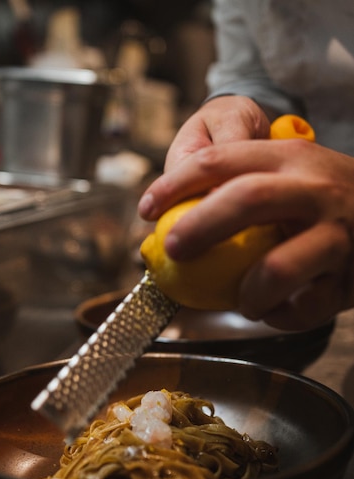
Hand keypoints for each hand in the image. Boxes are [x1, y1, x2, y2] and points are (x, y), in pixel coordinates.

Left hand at [138, 111, 353, 330]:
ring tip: (240, 301)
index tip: (146, 209)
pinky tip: (273, 311)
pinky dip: (279, 317)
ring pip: (278, 267)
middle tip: (174, 250)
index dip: (174, 185)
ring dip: (246, 292)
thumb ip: (239, 186)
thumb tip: (170, 225)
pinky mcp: (350, 278)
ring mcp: (338, 233)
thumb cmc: (323, 199)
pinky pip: (305, 308)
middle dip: (200, 226)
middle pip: (246, 199)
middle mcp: (314, 190)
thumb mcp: (289, 173)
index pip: (219, 161)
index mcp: (288, 158)